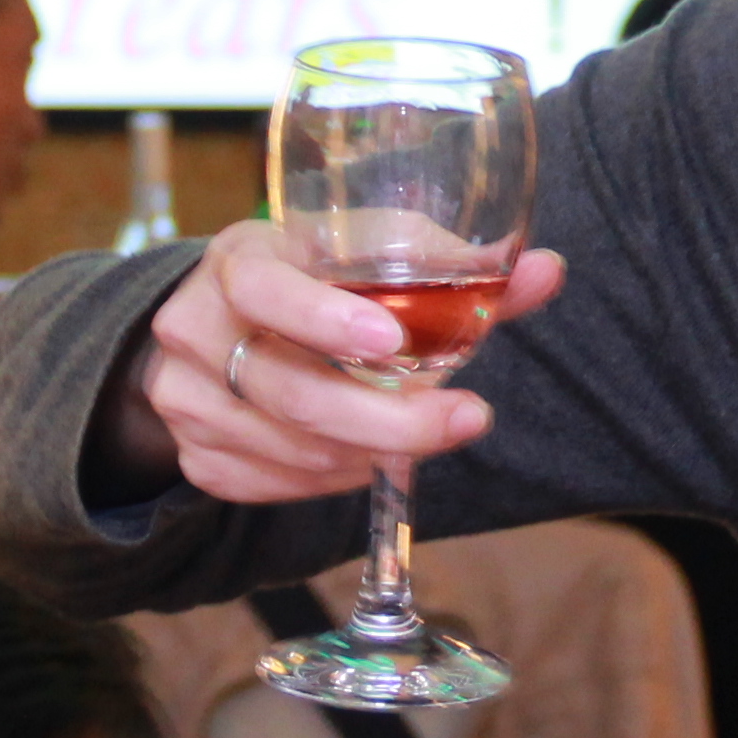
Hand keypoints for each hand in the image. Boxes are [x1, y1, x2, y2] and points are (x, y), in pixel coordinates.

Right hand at [112, 218, 571, 507]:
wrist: (213, 324)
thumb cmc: (310, 278)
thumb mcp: (360, 252)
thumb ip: (453, 267)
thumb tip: (549, 270)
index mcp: (238, 261)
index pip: (264, 290)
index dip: (324, 321)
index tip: (393, 343)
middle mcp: (196, 330)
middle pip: (290, 393)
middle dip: (388, 418)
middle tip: (467, 418)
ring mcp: (187, 402)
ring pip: (293, 449)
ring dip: (372, 451)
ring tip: (427, 430)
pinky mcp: (199, 460)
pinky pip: (280, 485)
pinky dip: (338, 477)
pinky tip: (370, 455)